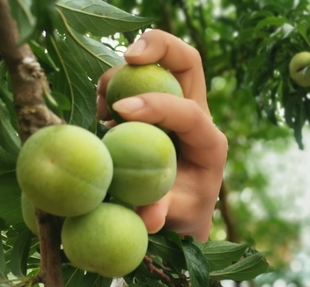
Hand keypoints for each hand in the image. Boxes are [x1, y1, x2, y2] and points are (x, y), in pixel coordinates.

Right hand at [97, 30, 227, 239]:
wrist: (181, 211)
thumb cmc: (181, 214)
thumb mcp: (175, 217)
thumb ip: (162, 212)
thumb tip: (148, 217)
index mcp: (210, 143)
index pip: (190, 112)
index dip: (157, 105)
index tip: (120, 112)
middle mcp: (197, 116)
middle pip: (186, 60)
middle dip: (158, 46)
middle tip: (127, 56)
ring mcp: (176, 106)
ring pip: (155, 64)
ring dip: (123, 71)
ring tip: (102, 106)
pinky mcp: (154, 105)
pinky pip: (133, 79)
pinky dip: (112, 85)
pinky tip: (100, 112)